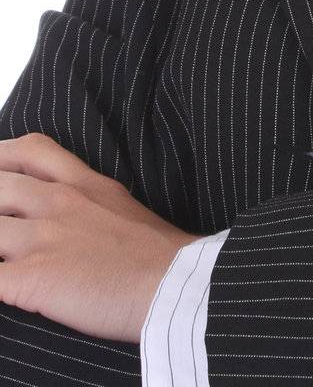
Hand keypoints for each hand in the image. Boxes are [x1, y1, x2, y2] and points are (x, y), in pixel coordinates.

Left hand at [0, 132, 199, 344]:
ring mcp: (42, 238)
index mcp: (82, 183)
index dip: (2, 157)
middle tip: (0, 220)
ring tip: (3, 255)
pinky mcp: (32, 278)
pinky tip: (2, 284)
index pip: (30, 151)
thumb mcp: (120, 205)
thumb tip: (70, 216)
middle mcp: (57, 202)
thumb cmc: (155, 254)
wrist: (172, 283)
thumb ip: (88, 202)